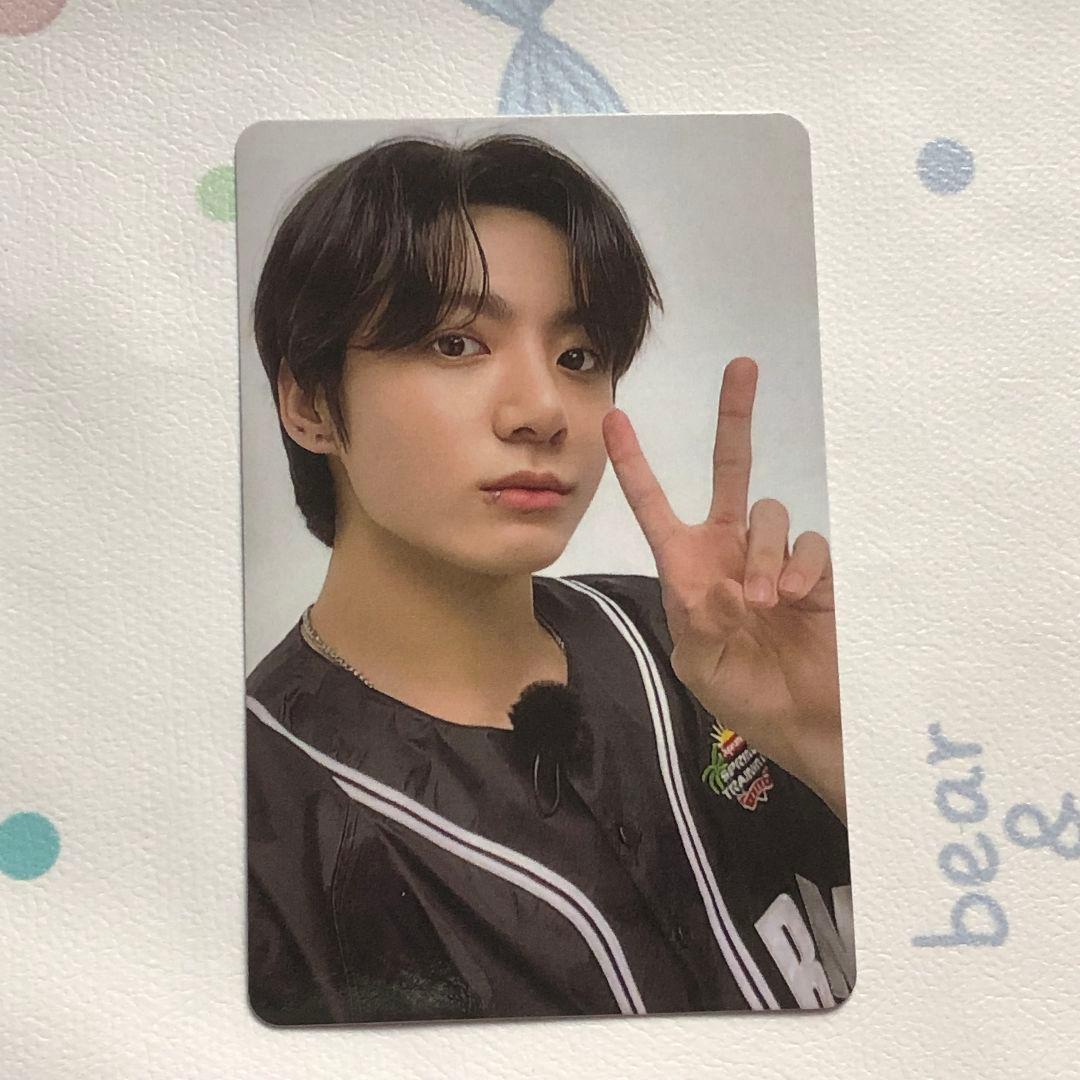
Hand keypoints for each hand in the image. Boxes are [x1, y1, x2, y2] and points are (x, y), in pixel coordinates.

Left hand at [602, 357, 844, 821]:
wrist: (804, 723)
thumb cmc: (743, 695)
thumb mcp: (698, 663)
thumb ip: (692, 618)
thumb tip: (706, 582)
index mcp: (689, 567)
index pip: (656, 506)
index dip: (636, 465)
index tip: (614, 419)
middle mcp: (731, 550)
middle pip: (732, 470)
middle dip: (735, 417)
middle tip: (741, 366)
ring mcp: (775, 556)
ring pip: (768, 513)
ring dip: (761, 554)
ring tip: (761, 603)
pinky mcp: (818, 569)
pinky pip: (808, 543)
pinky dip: (798, 565)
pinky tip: (792, 599)